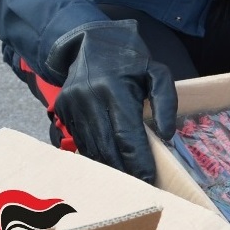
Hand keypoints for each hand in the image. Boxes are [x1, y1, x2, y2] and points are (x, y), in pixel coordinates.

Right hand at [44, 20, 177, 182]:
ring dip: (110, 169)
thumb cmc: (129, 59)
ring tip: (128, 185)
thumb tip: (167, 134)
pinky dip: (97, 156)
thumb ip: (166, 100)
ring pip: (93, 148)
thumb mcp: (156, 71)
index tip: (150, 181)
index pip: (128, 136)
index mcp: (113, 89)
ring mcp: (72, 106)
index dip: (139, 162)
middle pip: (108, 148)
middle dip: (125, 172)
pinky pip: (82, 141)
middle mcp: (89, 99)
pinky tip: (110, 167)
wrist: (89, 40)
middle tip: (142, 190)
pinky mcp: (63, 111)